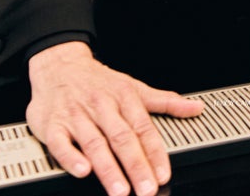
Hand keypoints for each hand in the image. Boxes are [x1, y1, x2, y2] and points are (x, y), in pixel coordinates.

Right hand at [27, 41, 204, 195]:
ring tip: (120, 190)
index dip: (155, 152)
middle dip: (135, 165)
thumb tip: (196, 108)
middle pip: (121, 137)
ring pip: (95, 142)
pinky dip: (71, 157)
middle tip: (146, 188)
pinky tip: (82, 171)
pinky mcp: (53, 124)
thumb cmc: (99, 81)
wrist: (60, 65)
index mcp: (124, 96)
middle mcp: (102, 106)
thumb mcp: (134, 86)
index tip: (163, 173)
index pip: (143, 127)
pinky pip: (61, 142)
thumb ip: (165, 101)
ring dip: (108, 168)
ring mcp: (77, 115)